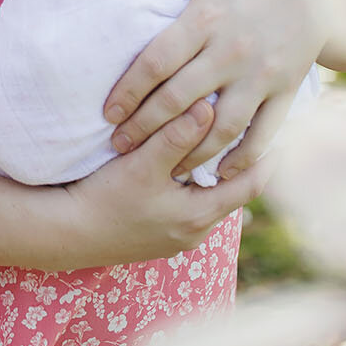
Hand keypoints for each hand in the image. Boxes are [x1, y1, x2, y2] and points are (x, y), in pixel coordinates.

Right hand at [52, 100, 258, 267]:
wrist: (65, 234)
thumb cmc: (104, 200)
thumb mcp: (142, 165)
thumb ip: (176, 136)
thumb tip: (211, 106)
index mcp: (199, 217)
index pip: (248, 186)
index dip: (265, 160)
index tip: (281, 134)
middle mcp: (194, 233)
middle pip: (231, 195)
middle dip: (240, 165)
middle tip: (255, 133)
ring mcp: (174, 238)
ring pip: (208, 202)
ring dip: (215, 177)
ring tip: (223, 146)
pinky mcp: (157, 236)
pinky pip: (189, 208)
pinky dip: (194, 187)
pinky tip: (185, 169)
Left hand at [101, 0, 335, 180]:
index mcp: (204, 16)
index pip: (156, 62)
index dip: (128, 91)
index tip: (108, 113)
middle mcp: (230, 50)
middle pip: (179, 100)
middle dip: (145, 128)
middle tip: (119, 147)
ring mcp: (260, 74)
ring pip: (219, 126)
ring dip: (190, 153)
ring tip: (165, 169)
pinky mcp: (286, 89)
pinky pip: (263, 132)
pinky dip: (243, 159)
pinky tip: (221, 175)